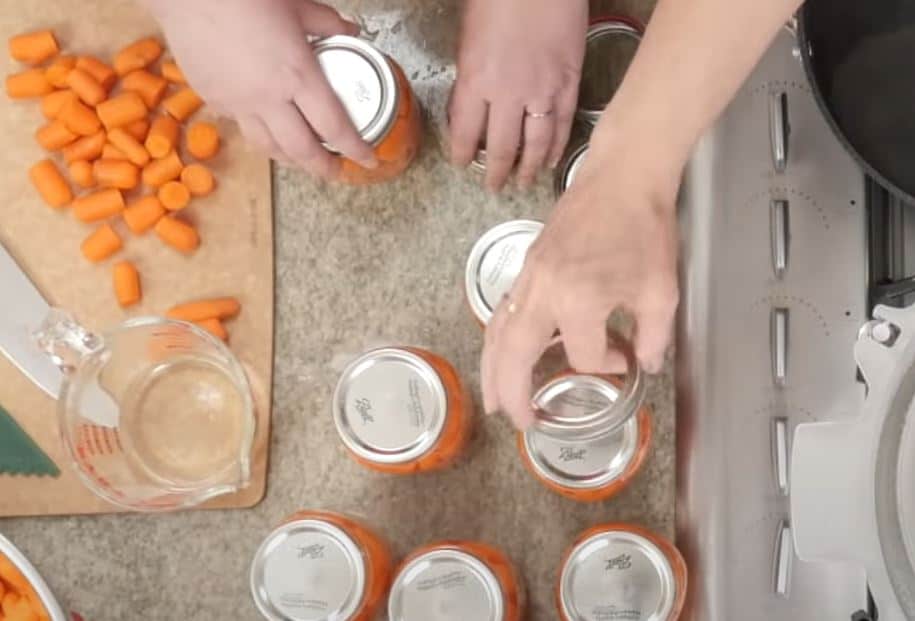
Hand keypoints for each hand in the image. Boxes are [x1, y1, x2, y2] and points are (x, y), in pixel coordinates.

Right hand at [148, 0, 376, 177]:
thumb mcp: (296, 4)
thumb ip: (327, 22)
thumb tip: (349, 30)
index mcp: (297, 75)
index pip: (334, 126)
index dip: (355, 148)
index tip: (368, 160)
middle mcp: (269, 98)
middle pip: (301, 151)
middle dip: (322, 168)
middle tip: (335, 173)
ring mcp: (237, 103)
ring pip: (268, 147)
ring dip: (289, 159)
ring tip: (301, 159)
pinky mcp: (213, 99)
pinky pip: (240, 126)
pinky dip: (258, 132)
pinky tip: (265, 127)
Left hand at [449, 0, 587, 190]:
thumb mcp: (467, 37)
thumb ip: (469, 76)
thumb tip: (470, 104)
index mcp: (476, 80)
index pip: (465, 132)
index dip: (463, 154)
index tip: (462, 165)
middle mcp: (508, 94)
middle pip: (501, 147)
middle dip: (496, 172)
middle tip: (494, 187)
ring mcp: (542, 91)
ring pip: (535, 144)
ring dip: (528, 167)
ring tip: (523, 183)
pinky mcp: (569, 83)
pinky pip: (562, 125)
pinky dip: (556, 147)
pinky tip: (550, 161)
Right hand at [481, 130, 680, 427]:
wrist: (622, 176)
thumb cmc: (645, 229)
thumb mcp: (661, 289)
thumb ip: (653, 336)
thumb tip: (642, 364)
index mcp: (580, 301)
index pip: (586, 355)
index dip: (607, 364)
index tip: (624, 357)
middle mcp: (544, 293)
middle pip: (516, 355)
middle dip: (513, 393)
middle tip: (518, 422)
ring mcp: (529, 277)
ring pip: (498, 333)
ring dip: (492, 370)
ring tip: (493, 399)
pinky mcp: (526, 266)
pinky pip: (502, 311)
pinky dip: (497, 339)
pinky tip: (500, 351)